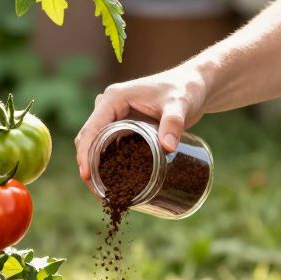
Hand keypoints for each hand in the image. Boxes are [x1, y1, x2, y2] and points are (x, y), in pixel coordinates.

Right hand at [75, 65, 207, 181]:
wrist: (194, 86)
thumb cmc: (185, 89)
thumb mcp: (179, 105)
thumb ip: (173, 123)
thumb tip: (168, 148)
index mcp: (114, 98)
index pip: (91, 128)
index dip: (85, 153)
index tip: (86, 176)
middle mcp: (110, 107)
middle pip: (88, 138)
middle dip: (88, 164)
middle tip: (98, 192)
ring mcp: (117, 117)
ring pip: (96, 144)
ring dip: (96, 166)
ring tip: (104, 193)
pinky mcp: (126, 127)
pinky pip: (110, 147)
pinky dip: (108, 163)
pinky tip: (115, 182)